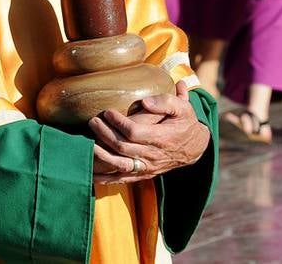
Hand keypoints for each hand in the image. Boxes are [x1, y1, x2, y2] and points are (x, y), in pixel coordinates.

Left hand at [89, 83, 208, 183]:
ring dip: (101, 155)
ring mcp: (147, 167)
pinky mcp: (143, 174)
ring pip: (119, 165)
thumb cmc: (185, 123)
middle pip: (122, 147)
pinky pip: (122, 179)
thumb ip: (165, 101)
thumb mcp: (183, 107)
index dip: (118, 122)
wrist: (195, 148)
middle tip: (92, 121)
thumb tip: (145, 102)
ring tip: (86, 143)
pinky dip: (105, 178)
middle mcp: (153, 155)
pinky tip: (90, 174)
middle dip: (104, 134)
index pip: (134, 132)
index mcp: (161, 138)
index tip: (107, 112)